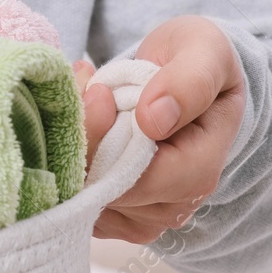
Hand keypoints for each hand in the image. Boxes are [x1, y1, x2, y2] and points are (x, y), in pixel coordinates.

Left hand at [74, 16, 244, 242]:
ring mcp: (138, 220)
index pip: (136, 179)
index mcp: (200, 174)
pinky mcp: (109, 217)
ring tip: (88, 103)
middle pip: (102, 191)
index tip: (98, 92)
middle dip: (83, 138)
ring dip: (71, 146)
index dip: (104, 138)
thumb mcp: (205, 52)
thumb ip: (190, 81)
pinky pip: (71, 199)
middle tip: (85, 90)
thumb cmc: (195, 64)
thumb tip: (154, 119)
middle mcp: (171, 208)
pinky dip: (66, 160)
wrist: (179, 80)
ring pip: (81, 194)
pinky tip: (83, 129)